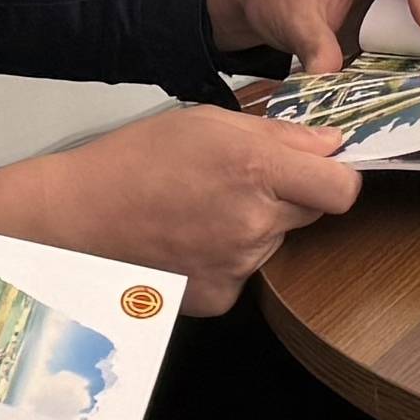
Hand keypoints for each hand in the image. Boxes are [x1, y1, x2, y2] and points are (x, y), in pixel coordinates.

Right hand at [0, 102, 359, 302]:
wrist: (76, 216)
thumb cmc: (133, 160)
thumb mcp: (207, 122)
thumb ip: (277, 134)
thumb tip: (330, 144)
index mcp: (256, 170)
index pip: (343, 189)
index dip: (335, 177)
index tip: (320, 169)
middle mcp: (254, 223)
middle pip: (310, 213)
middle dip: (288, 196)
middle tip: (238, 181)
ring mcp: (237, 265)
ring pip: (274, 241)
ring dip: (253, 226)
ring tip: (200, 208)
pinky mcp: (219, 297)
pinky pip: (244, 272)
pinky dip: (226, 258)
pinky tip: (190, 238)